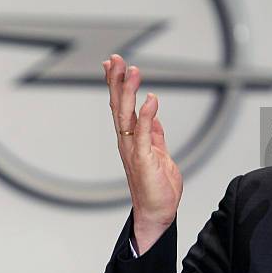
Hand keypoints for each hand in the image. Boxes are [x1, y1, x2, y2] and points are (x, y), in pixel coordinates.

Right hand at [102, 54, 182, 254]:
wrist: (158, 213)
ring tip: (131, 70)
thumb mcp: (158, 153)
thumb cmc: (157, 186)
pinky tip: (149, 98)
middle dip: (116, 80)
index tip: (114, 64)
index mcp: (130, 138)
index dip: (117, 84)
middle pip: (118, 105)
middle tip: (116, 58)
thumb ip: (153, 134)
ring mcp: (132, 149)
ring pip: (126, 114)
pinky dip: (146, 115)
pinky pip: (143, 133)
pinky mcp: (143, 158)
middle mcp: (126, 141)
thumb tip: (152, 116)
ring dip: (128, 91)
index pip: (121, 106)